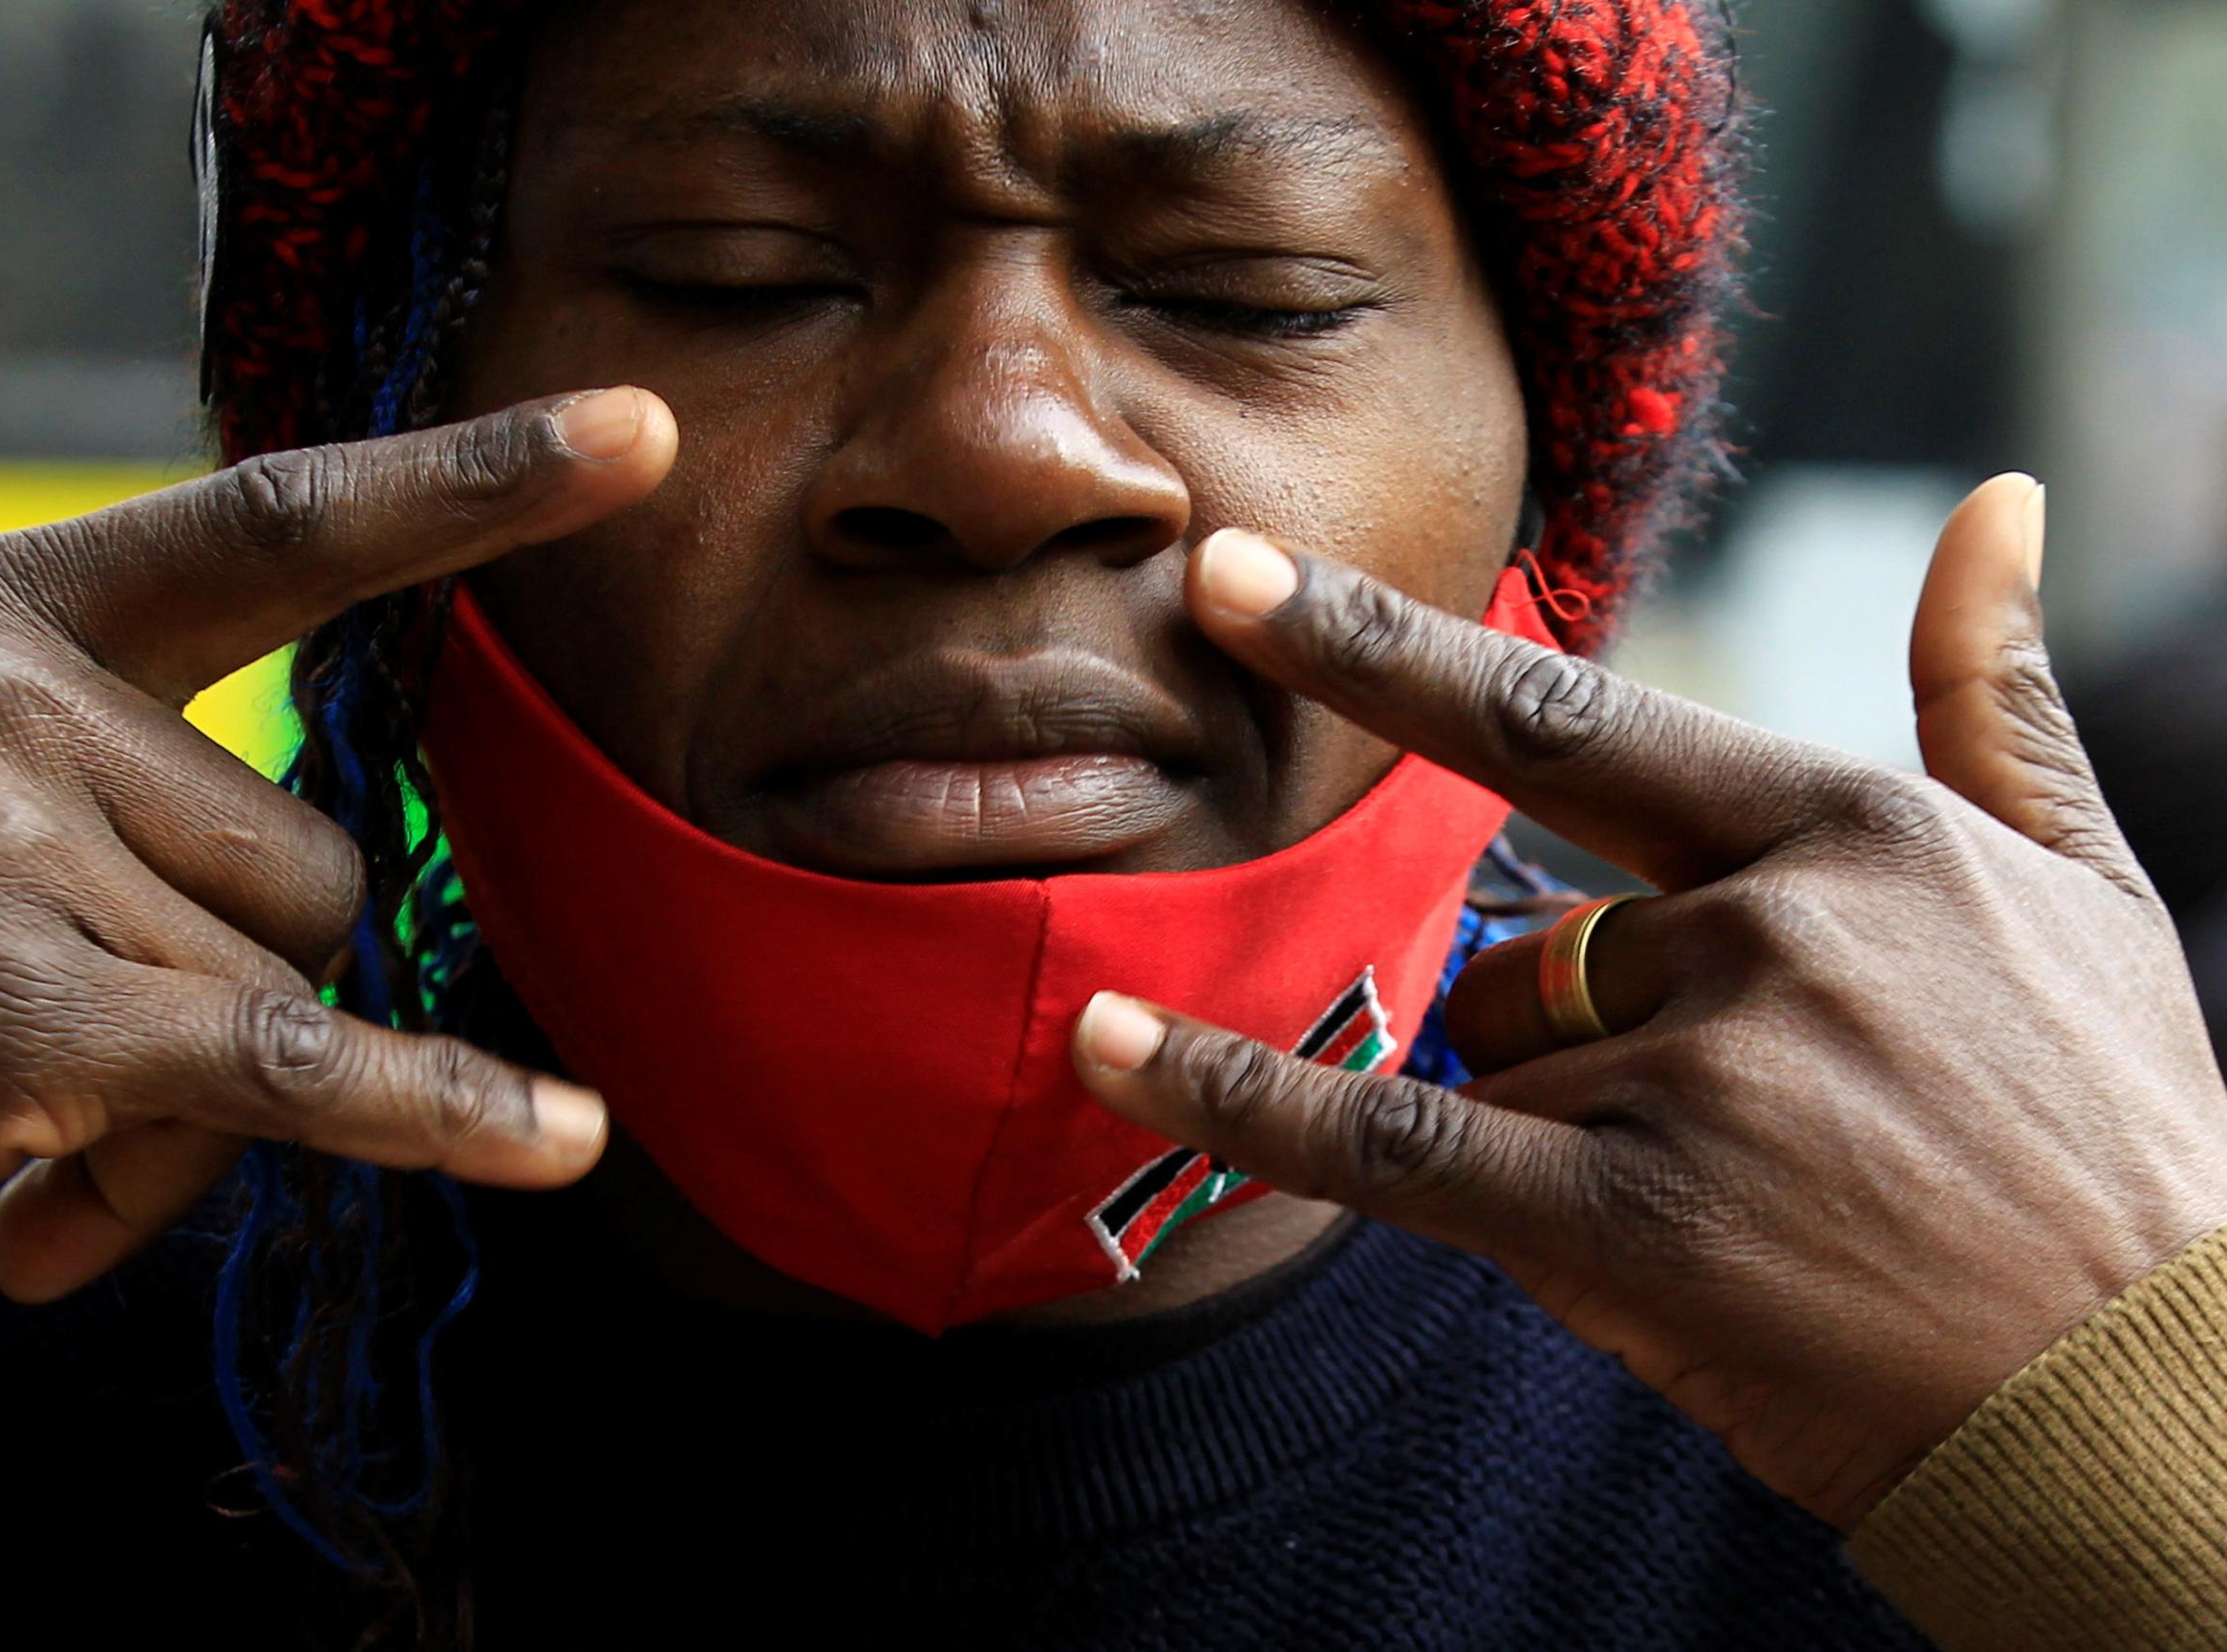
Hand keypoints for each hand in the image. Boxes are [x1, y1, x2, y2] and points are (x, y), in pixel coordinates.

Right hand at [0, 390, 678, 1305]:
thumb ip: (137, 823)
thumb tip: (342, 1012)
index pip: (278, 525)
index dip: (472, 486)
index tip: (638, 437)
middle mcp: (3, 688)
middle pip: (315, 850)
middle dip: (253, 986)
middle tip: (94, 1070)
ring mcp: (2, 833)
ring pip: (289, 979)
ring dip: (206, 1100)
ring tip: (36, 1130)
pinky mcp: (16, 999)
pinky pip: (290, 1063)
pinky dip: (425, 1116)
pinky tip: (550, 1144)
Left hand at [1072, 477, 2226, 1529]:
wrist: (2160, 1397)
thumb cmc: (2115, 1131)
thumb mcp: (2077, 885)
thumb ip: (1990, 695)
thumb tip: (1998, 500)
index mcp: (1847, 830)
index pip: (1566, 719)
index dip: (1380, 649)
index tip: (1232, 575)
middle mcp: (1761, 934)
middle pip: (1521, 950)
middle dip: (1571, 1037)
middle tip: (1740, 1130)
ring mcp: (1696, 1081)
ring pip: (1496, 1060)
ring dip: (1565, 1130)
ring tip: (1751, 1203)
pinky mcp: (1637, 1228)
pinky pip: (1387, 1143)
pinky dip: (1241, 1098)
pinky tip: (1110, 1046)